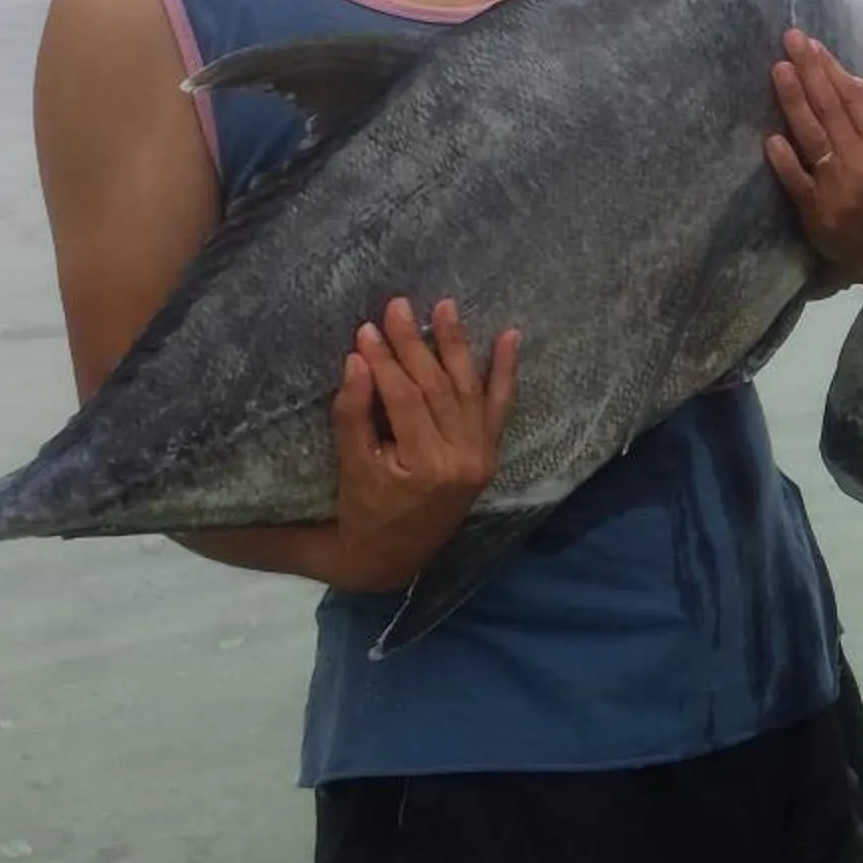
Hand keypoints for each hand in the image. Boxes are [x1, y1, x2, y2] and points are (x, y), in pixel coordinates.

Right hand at [325, 297, 517, 591]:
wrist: (391, 556)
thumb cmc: (363, 511)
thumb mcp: (352, 468)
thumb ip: (352, 416)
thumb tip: (356, 359)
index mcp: (426, 467)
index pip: (405, 399)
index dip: (385, 362)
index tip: (366, 330)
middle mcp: (463, 460)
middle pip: (438, 388)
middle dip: (416, 345)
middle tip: (398, 306)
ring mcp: (481, 456)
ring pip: (468, 390)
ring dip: (458, 345)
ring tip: (446, 306)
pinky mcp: (488, 454)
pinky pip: (499, 407)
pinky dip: (506, 372)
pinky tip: (511, 337)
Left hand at [764, 29, 862, 287]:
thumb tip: (860, 77)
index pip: (855, 98)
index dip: (832, 69)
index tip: (811, 44)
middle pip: (832, 109)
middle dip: (810, 71)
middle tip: (790, 40)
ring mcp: (839, 186)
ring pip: (814, 136)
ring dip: (795, 102)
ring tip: (779, 70)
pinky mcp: (816, 210)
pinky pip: (798, 181)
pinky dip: (786, 161)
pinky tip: (772, 139)